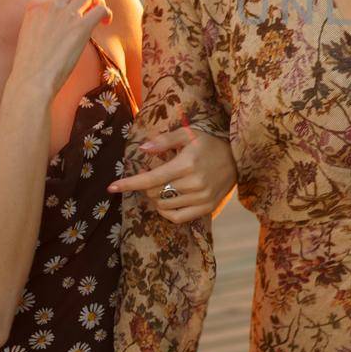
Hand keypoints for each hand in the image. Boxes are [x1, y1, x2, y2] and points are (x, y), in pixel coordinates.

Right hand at [11, 0, 110, 93]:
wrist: (33, 78)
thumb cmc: (31, 64)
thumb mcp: (29, 34)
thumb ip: (41, 21)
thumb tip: (57, 24)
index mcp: (35, 6)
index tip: (72, 7)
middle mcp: (51, 5)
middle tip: (88, 10)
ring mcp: (66, 14)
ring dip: (98, 1)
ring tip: (98, 16)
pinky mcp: (81, 27)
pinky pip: (101, 8)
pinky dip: (106, 13)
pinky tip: (105, 23)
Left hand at [109, 126, 236, 222]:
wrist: (238, 159)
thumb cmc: (209, 144)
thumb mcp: (188, 134)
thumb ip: (164, 141)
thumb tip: (142, 149)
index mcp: (186, 164)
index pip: (151, 179)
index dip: (129, 184)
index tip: (111, 188)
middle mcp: (193, 183)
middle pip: (155, 193)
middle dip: (145, 186)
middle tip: (150, 175)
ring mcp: (201, 198)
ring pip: (164, 205)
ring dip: (156, 197)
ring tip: (162, 185)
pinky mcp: (206, 208)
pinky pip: (177, 217)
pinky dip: (166, 212)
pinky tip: (167, 201)